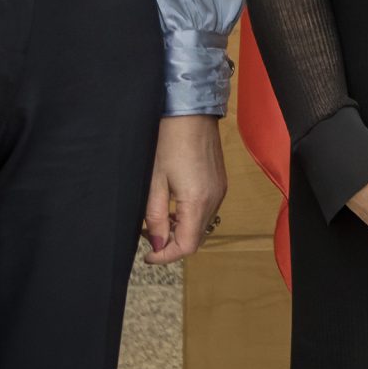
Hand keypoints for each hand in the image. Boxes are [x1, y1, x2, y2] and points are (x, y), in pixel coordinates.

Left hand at [142, 115, 227, 265]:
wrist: (191, 113)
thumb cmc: (169, 142)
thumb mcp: (155, 182)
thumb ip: (156, 217)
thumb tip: (157, 245)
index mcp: (197, 202)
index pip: (187, 245)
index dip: (166, 255)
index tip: (147, 255)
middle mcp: (214, 200)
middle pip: (196, 238)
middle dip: (171, 243)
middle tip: (148, 233)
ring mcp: (220, 191)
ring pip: (201, 225)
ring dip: (180, 229)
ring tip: (158, 218)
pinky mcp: (220, 183)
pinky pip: (206, 210)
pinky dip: (190, 216)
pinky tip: (174, 204)